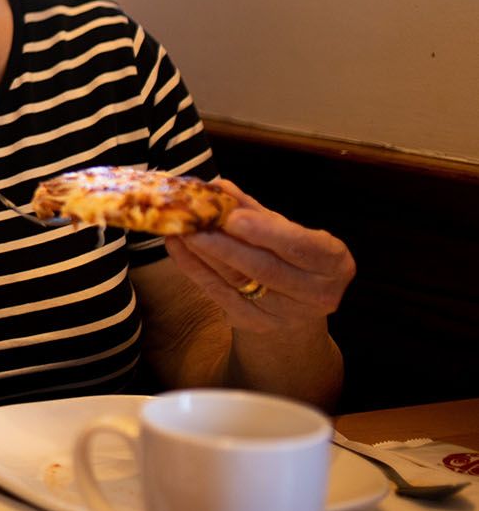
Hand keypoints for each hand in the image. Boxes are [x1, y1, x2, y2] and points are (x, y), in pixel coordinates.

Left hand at [165, 179, 354, 332]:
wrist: (295, 306)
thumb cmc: (290, 256)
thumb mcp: (284, 230)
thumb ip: (253, 210)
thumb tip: (219, 186)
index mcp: (334, 263)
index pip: (301, 246)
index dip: (266, 232)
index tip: (232, 217)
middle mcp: (317, 293)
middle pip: (266, 268)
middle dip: (226, 244)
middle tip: (195, 223)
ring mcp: (286, 315)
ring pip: (238, 280)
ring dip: (204, 253)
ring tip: (180, 229)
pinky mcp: (256, 324)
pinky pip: (220, 295)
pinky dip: (195, 269)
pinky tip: (177, 248)